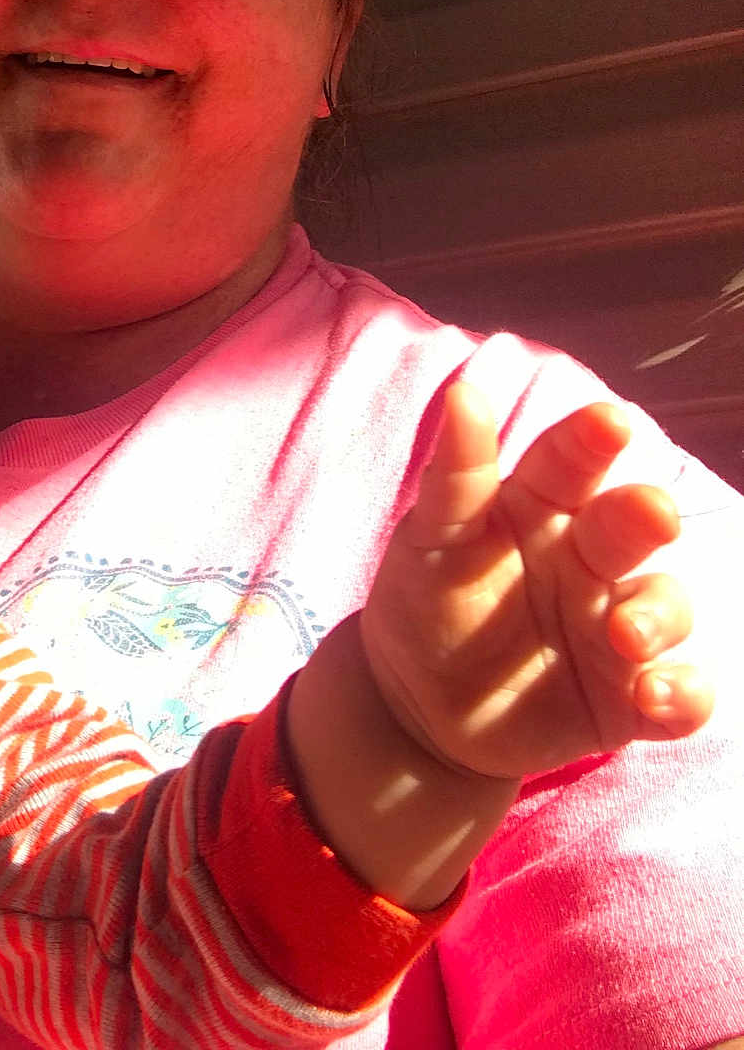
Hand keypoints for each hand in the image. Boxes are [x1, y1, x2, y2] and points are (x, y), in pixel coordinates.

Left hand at [359, 381, 713, 782]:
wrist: (416, 707)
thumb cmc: (425, 603)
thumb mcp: (430, 541)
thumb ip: (454, 476)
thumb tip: (462, 392)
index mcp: (541, 508)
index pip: (571, 461)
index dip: (591, 439)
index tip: (609, 420)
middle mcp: (590, 559)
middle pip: (632, 525)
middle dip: (646, 516)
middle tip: (652, 512)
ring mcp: (616, 626)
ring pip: (666, 605)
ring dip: (660, 615)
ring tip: (627, 635)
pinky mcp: (629, 697)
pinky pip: (680, 693)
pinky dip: (682, 694)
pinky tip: (653, 697)